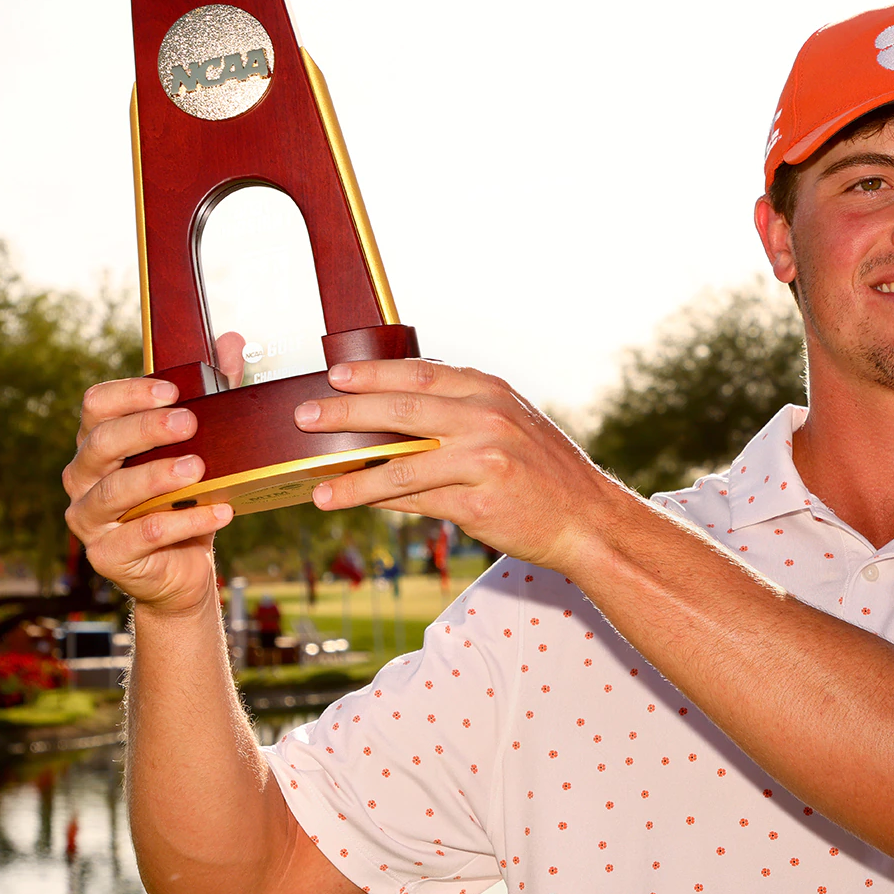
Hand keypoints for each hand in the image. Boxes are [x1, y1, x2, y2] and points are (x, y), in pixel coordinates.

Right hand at [62, 376, 231, 615]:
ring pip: (114, 492)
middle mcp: (83, 478)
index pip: (96, 406)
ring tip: (200, 468)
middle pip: (101, 444)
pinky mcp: (107, 556)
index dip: (129, 394)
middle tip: (188, 422)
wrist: (183, 568)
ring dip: (158, 477)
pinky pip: (142, 535)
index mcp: (99, 443)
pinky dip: (184, 522)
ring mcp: (89, 519)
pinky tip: (220, 511)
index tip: (173, 390)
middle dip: (145, 430)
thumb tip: (233, 341)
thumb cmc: (186, 499)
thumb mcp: (203, 445)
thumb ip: (214, 393)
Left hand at [292, 359, 629, 571]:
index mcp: (491, 392)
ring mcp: (484, 461)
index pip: (421, 374)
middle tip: (306, 416)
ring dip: (354, 475)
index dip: (373, 373)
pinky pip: (418, 502)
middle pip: (402, 410)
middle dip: (347, 413)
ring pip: (403, 465)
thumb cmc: (545, 473)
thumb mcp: (511, 424)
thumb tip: (401, 407)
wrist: (587, 520)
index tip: (335, 376)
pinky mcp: (480, 504)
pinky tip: (353, 503)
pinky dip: (380, 502)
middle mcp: (487, 420)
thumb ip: (463, 411)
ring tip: (318, 484)